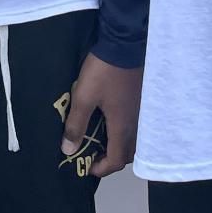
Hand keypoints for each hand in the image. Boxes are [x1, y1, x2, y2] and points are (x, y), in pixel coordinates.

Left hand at [62, 52, 141, 177]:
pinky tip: (110, 118)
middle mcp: (136, 124)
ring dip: (117, 144)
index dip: (101, 168)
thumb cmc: (103, 73)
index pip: (117, 161)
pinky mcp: (142, 101)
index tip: (86, 165)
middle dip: (110, 158)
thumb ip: (76, 125)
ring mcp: (142, 112)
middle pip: (127, 153)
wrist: (125, 44)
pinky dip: (123, 130)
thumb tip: (68, 150)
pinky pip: (135, 126)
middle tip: (91, 151)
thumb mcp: (83, 97)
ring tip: (99, 136)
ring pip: (133, 140)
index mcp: (122, 127)